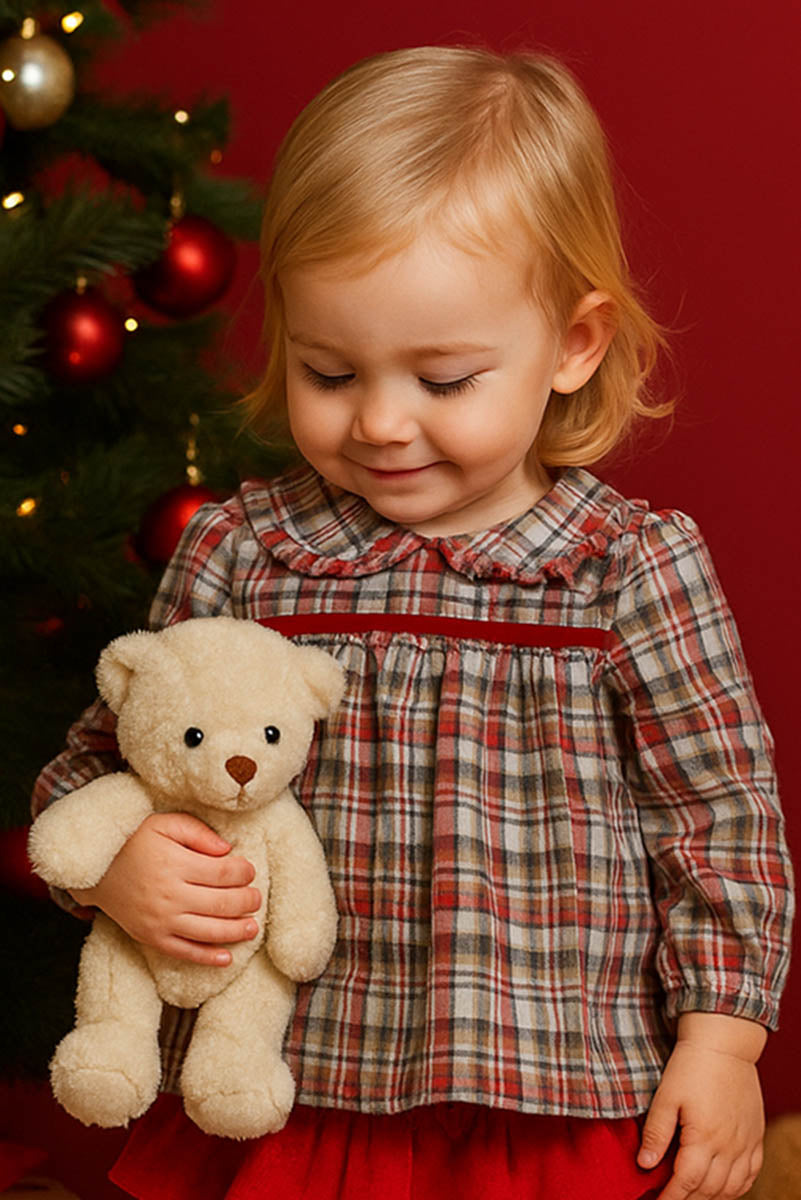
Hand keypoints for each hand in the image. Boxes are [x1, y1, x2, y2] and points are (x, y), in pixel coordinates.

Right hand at [69, 812, 261, 966]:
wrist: (93, 870)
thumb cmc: (133, 842)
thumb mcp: (164, 824)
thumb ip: (197, 832)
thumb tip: (227, 849)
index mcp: (174, 864)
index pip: (222, 872)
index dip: (243, 872)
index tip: (250, 871)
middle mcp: (168, 895)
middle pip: (220, 903)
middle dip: (246, 902)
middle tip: (256, 898)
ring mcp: (159, 920)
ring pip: (208, 931)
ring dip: (235, 931)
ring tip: (252, 927)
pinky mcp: (150, 937)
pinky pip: (183, 952)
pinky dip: (207, 958)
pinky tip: (227, 958)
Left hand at [638, 1015, 765, 1198]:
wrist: (724, 1044)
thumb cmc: (691, 1066)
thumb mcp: (666, 1096)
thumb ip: (656, 1133)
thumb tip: (645, 1164)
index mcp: (704, 1137)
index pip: (687, 1182)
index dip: (671, 1197)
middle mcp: (729, 1145)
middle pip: (709, 1189)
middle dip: (688, 1199)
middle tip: (671, 1199)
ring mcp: (746, 1142)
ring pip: (732, 1187)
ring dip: (712, 1197)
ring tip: (693, 1196)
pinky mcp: (755, 1135)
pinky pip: (752, 1173)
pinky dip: (738, 1188)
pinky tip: (724, 1187)